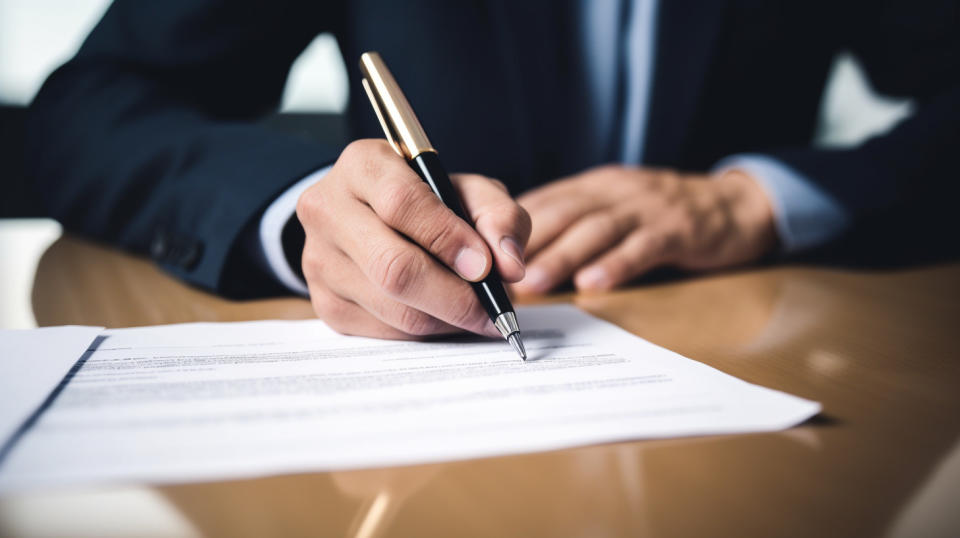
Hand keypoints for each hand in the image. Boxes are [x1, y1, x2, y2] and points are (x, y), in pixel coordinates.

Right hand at [296, 140, 530, 337]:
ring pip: (391, 307)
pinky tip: (443, 317)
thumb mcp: (469, 191)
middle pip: (392, 266)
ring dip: (445, 319)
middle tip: (491, 310)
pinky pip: (382, 332)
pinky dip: (424, 332)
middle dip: (454, 296)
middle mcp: (328, 209)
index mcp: (364, 165)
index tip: (485, 266)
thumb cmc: (428, 202)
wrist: (373, 217)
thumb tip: (509, 265)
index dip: (448, 238)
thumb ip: (499, 216)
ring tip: (475, 313)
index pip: (402, 202)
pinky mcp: (322, 302)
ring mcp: (318, 259)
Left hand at [513, 165, 776, 293]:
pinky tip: (595, 283)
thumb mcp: (612, 207)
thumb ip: (571, 224)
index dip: (506, 228)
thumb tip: (516, 257)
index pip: (541, 203)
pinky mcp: (678, 228)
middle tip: (492, 272)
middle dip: (524, 242)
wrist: (733, 206)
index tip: (479, 254)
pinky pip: (643, 246)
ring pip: (596, 229)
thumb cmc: (660, 215)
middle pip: (562, 213)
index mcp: (592, 187)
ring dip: (563, 255)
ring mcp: (646, 207)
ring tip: (534, 282)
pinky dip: (617, 264)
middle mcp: (613, 191)